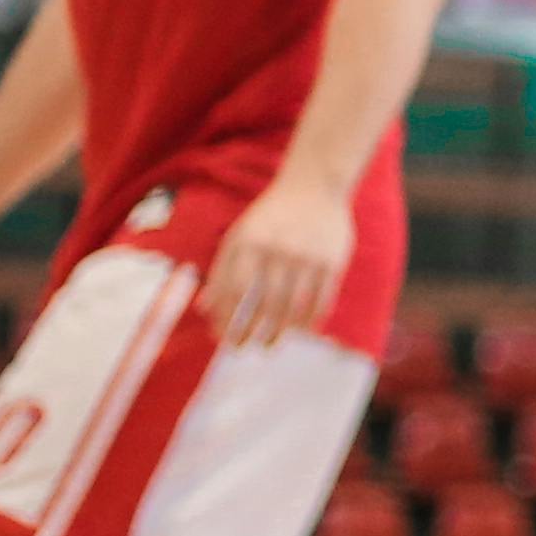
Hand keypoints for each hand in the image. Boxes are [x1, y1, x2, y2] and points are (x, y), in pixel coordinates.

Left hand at [201, 170, 358, 356]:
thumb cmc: (270, 216)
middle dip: (251, 331)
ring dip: (278, 332)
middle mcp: (278, 250)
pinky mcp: (332, 263)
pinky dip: (310, 321)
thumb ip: (221, 271)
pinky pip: (320, 301)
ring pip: (292, 307)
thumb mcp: (239, 235)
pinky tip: (301, 331)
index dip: (227, 318)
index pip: (234, 291)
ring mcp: (307, 258)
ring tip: (269, 345)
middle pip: (263, 304)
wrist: (315, 186)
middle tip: (244, 348)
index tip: (222, 337)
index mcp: (250, 242)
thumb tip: (204, 310)